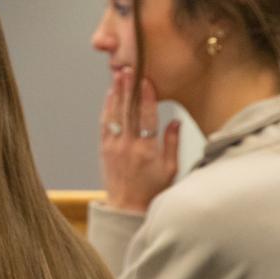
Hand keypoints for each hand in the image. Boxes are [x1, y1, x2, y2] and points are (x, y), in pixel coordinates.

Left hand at [99, 68, 179, 211]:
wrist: (126, 208)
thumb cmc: (152, 191)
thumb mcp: (171, 170)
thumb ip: (172, 144)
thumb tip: (175, 121)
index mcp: (147, 151)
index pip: (146, 118)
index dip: (146, 98)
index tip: (147, 81)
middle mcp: (128, 146)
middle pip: (128, 112)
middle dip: (128, 89)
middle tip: (128, 69)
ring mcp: (113, 147)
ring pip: (114, 114)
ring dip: (116, 93)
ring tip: (118, 75)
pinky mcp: (104, 149)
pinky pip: (105, 124)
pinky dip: (107, 108)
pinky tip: (110, 95)